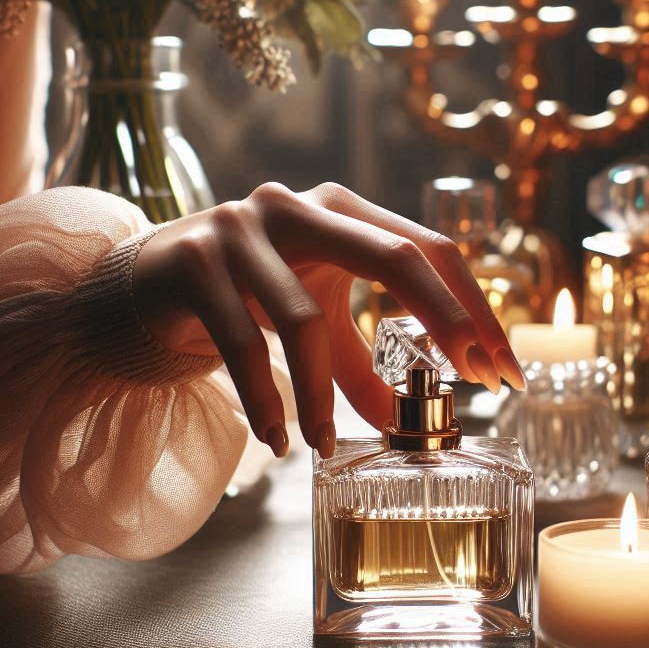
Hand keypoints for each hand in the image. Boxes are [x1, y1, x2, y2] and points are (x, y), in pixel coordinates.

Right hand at [132, 182, 524, 457]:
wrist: (146, 283)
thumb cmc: (245, 295)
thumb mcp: (314, 323)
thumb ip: (361, 363)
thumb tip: (404, 421)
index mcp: (342, 209)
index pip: (429, 249)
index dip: (473, 309)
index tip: (502, 370)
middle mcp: (301, 206)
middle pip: (396, 256)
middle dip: (445, 322)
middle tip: (472, 386)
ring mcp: (244, 226)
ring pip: (306, 320)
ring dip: (323, 394)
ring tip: (323, 441)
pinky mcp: (195, 260)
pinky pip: (243, 343)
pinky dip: (266, 399)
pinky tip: (279, 440)